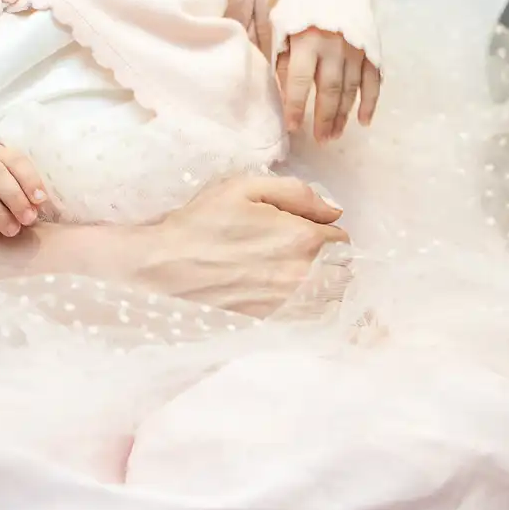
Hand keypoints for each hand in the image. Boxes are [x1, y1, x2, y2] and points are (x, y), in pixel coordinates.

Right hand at [126, 175, 348, 315]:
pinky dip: (312, 308)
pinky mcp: (274, 322)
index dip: (327, 228)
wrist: (164, 269)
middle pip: (344, 270)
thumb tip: (333, 210)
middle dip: (333, 258)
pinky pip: (313, 319)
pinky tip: (290, 294)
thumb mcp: (245, 187)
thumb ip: (297, 193)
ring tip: (299, 272)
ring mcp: (289, 304)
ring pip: (333, 297)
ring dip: (327, 284)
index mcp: (300, 237)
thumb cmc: (201, 224)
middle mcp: (302, 275)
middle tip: (304, 249)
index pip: (342, 236)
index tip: (308, 226)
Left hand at [277, 28, 380, 142]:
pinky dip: (370, 101)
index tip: (293, 128)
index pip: (299, 79)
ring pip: (351, 87)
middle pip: (329, 88)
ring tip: (334, 135)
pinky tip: (364, 121)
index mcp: (306, 39)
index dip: (295, 105)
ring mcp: (355, 47)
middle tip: (321, 139)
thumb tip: (285, 94)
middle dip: (324, 117)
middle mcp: (334, 45)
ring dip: (343, 114)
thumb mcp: (280, 28)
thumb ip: (282, 59)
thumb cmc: (297, 9)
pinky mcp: (370, 48)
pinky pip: (373, 79)